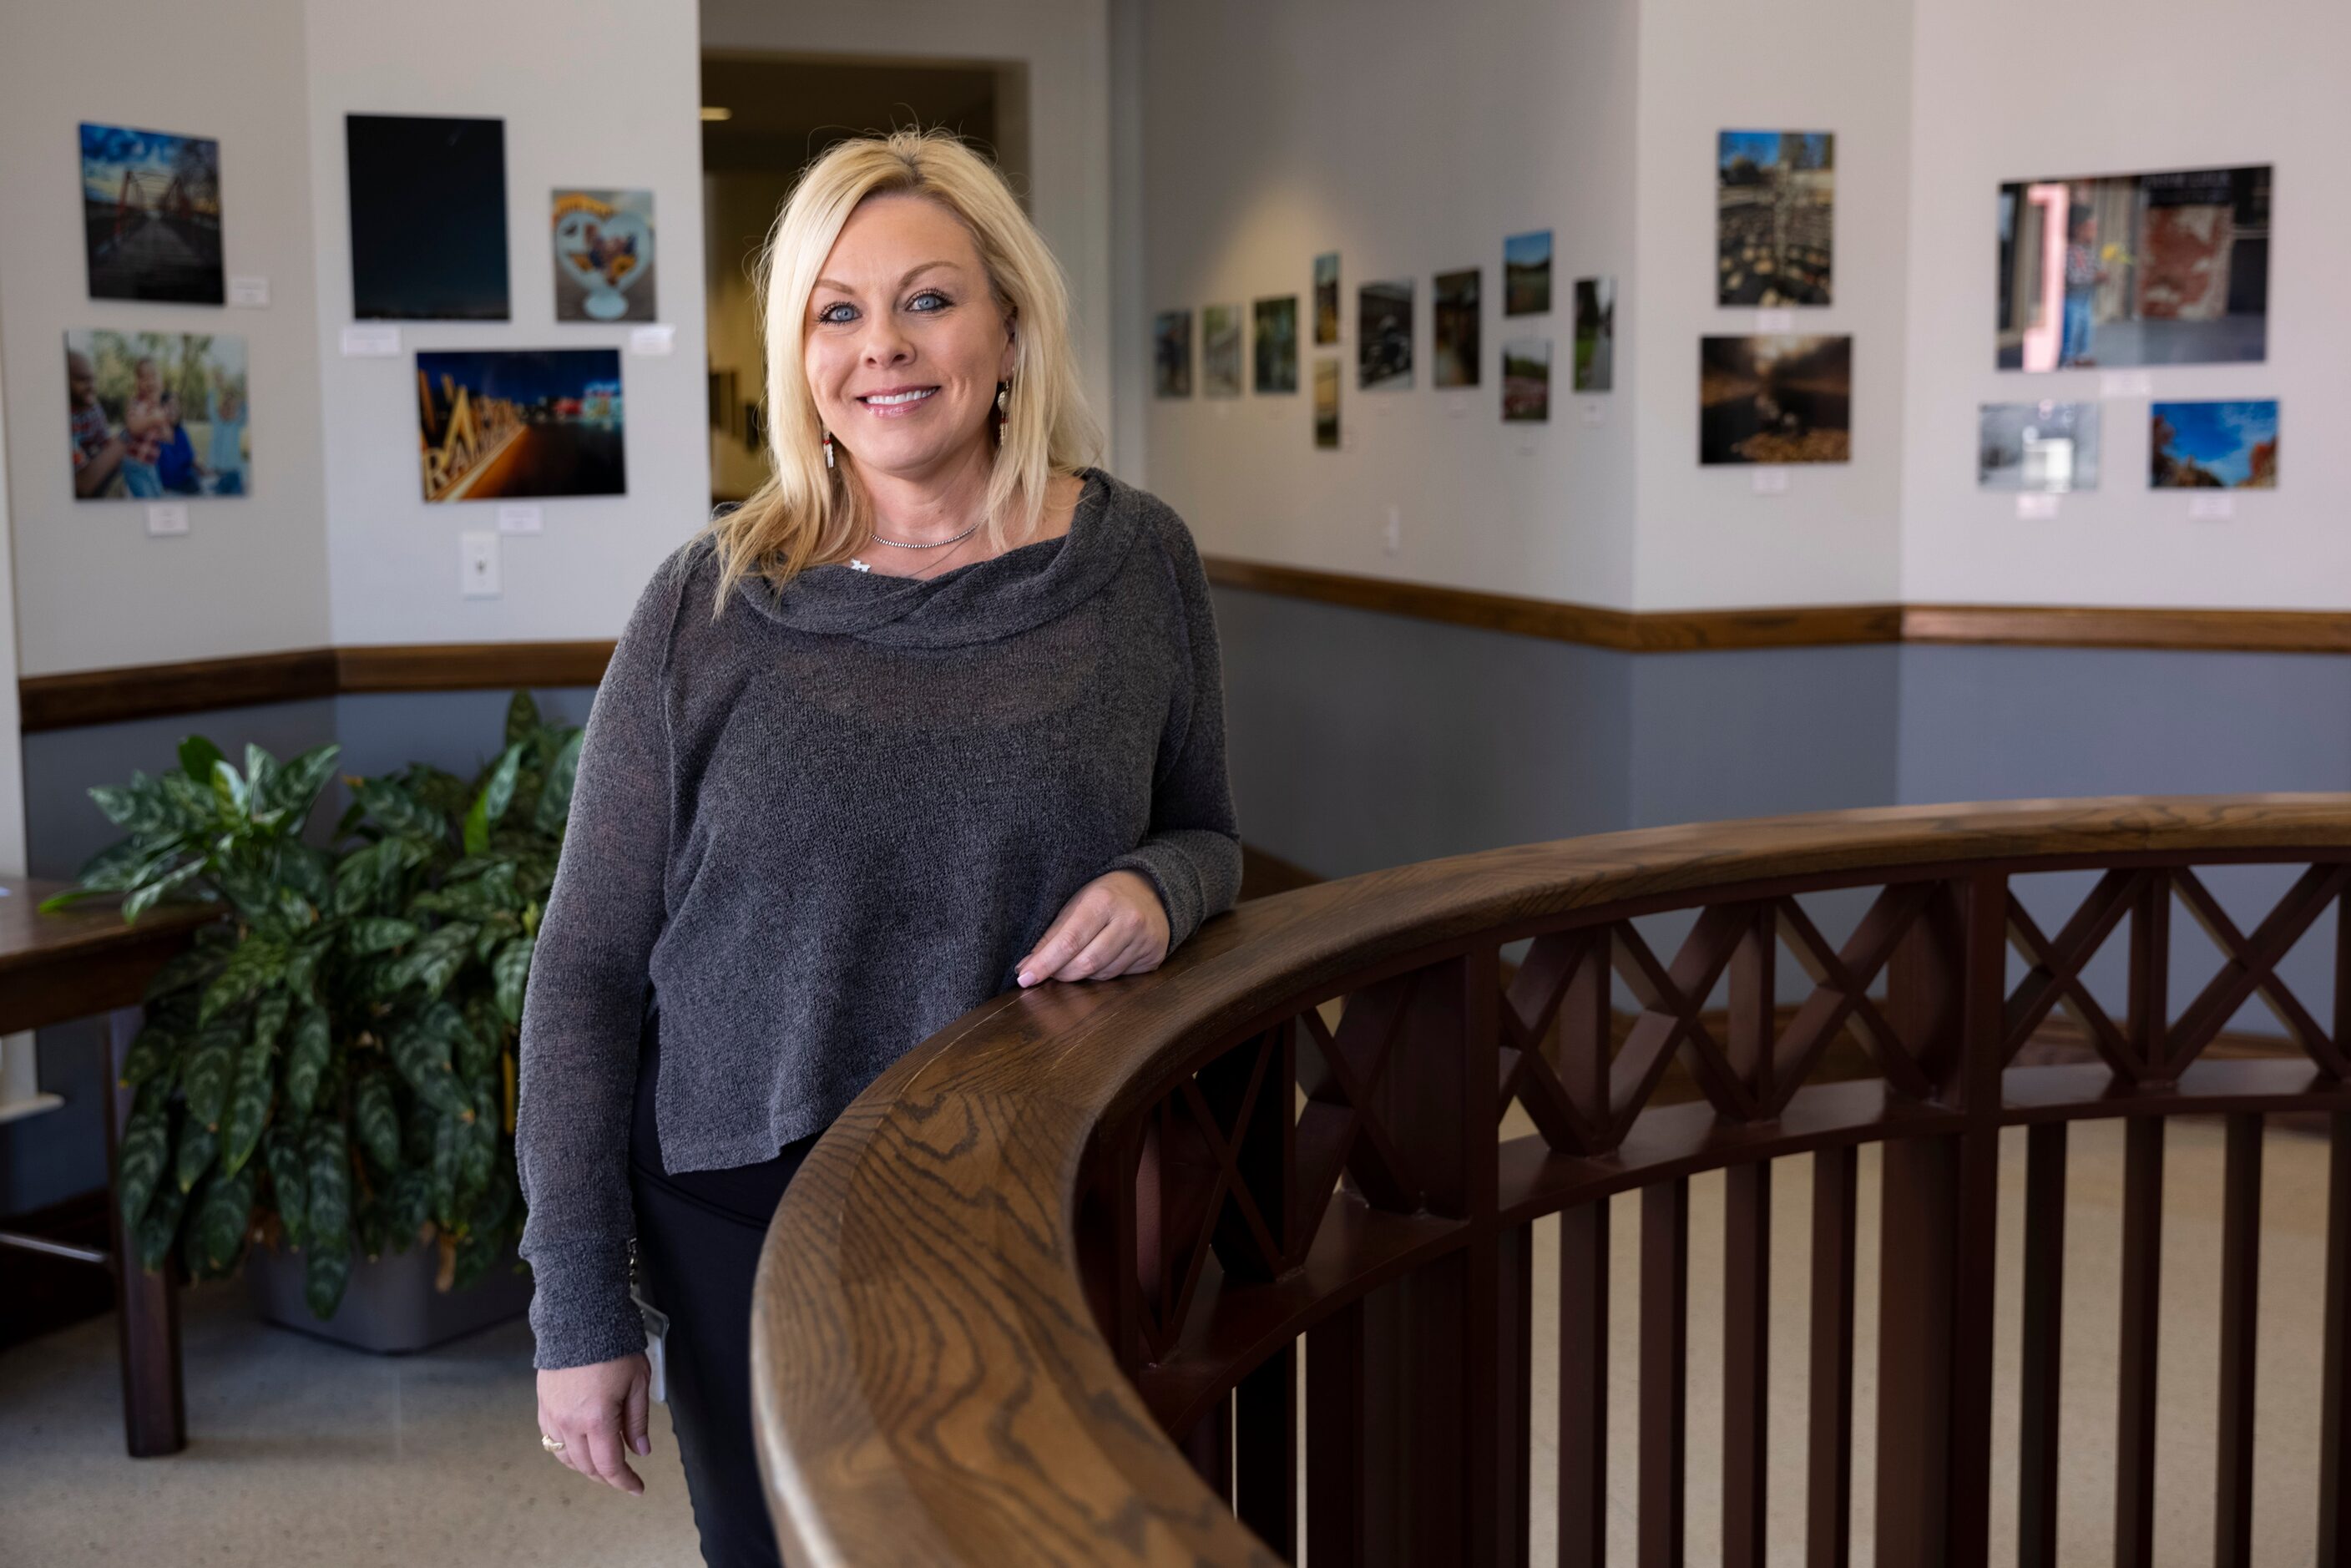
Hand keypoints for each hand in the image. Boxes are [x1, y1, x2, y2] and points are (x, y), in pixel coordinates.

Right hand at [537, 1351, 650, 1495]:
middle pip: (587, 1466)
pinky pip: (552, 1440)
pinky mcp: (543, 1406)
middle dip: (608, 1475)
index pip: (609, 1465)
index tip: (637, 1488)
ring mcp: (553, 1416)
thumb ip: (637, 1421)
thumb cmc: (613, 1347)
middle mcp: (570, 1423)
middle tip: (625, 1475)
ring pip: (567, 1457)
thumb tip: (641, 1450)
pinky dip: (568, 1450)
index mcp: (597, 1419)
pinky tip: (582, 1445)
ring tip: (605, 1462)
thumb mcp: (637, 1382)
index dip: (625, 1481)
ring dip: (586, 1465)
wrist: (579, 1320)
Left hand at [1016, 870, 1169, 986]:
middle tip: (1047, 973)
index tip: (1025, 977)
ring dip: (1082, 975)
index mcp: (1103, 901)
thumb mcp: (1077, 902)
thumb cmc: (1105, 895)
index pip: (1069, 941)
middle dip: (1061, 973)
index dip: (1045, 963)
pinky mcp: (1154, 955)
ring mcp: (1145, 939)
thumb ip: (1053, 934)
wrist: (1151, 890)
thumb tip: (1027, 967)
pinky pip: (1121, 977)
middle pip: (1086, 963)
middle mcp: (1128, 920)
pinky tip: (1101, 959)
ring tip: (1077, 961)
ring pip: (1103, 975)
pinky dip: (1103, 973)